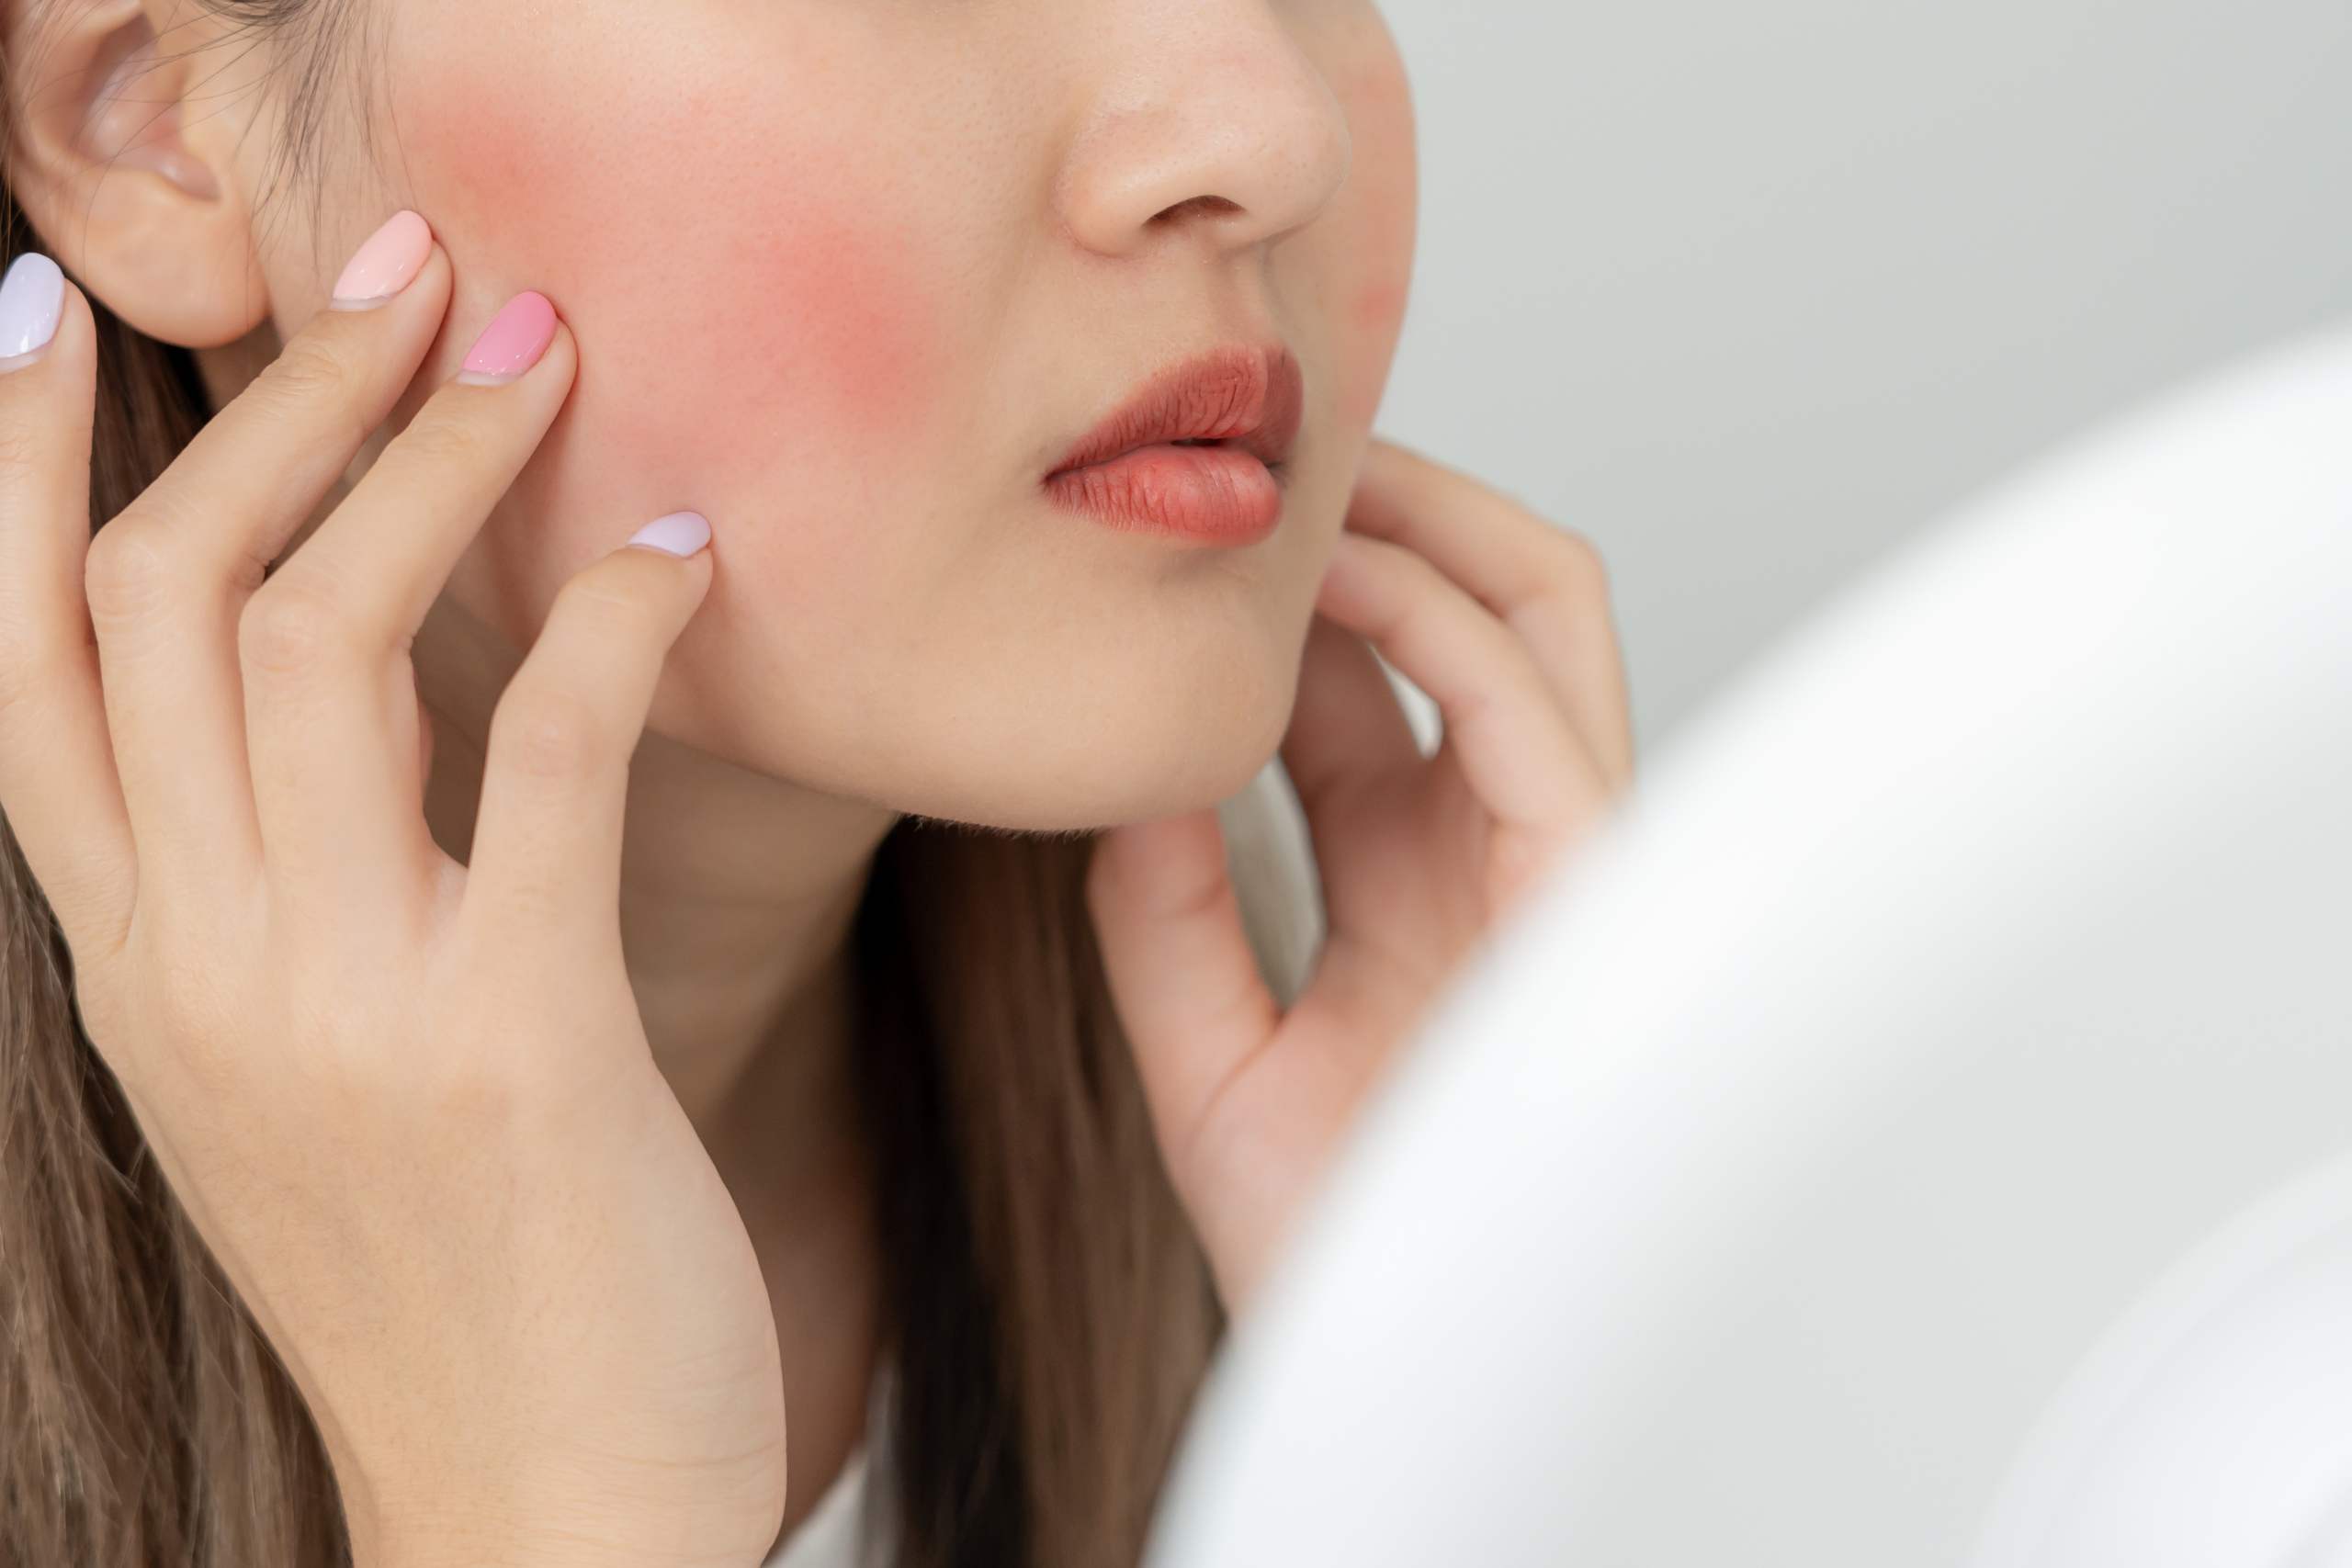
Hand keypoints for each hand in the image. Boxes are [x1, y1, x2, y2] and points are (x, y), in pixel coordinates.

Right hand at [0, 229, 783, 1567]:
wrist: (539, 1514)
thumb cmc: (449, 1279)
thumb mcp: (300, 1076)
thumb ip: (277, 897)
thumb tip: (332, 700)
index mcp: (139, 967)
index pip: (24, 665)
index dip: (17, 472)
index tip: (39, 311)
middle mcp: (201, 965)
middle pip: (169, 600)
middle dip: (282, 404)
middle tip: (405, 271)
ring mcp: (340, 1003)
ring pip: (322, 642)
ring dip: (435, 462)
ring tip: (538, 352)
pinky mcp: (515, 1037)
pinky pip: (539, 759)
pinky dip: (604, 622)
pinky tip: (678, 552)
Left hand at [1087, 435, 1636, 1313]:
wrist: (1402, 1380)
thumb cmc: (1329, 1249)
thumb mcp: (1208, 1058)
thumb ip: (1166, 912)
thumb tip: (1125, 768)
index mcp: (1418, 880)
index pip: (1376, 673)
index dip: (1293, 580)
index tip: (1185, 519)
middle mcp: (1497, 848)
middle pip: (1485, 605)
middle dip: (1389, 507)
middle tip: (1263, 450)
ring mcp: (1555, 857)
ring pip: (1543, 613)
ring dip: (1432, 519)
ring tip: (1308, 471)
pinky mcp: (1588, 890)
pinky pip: (1531, 706)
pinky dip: (1438, 617)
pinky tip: (1334, 578)